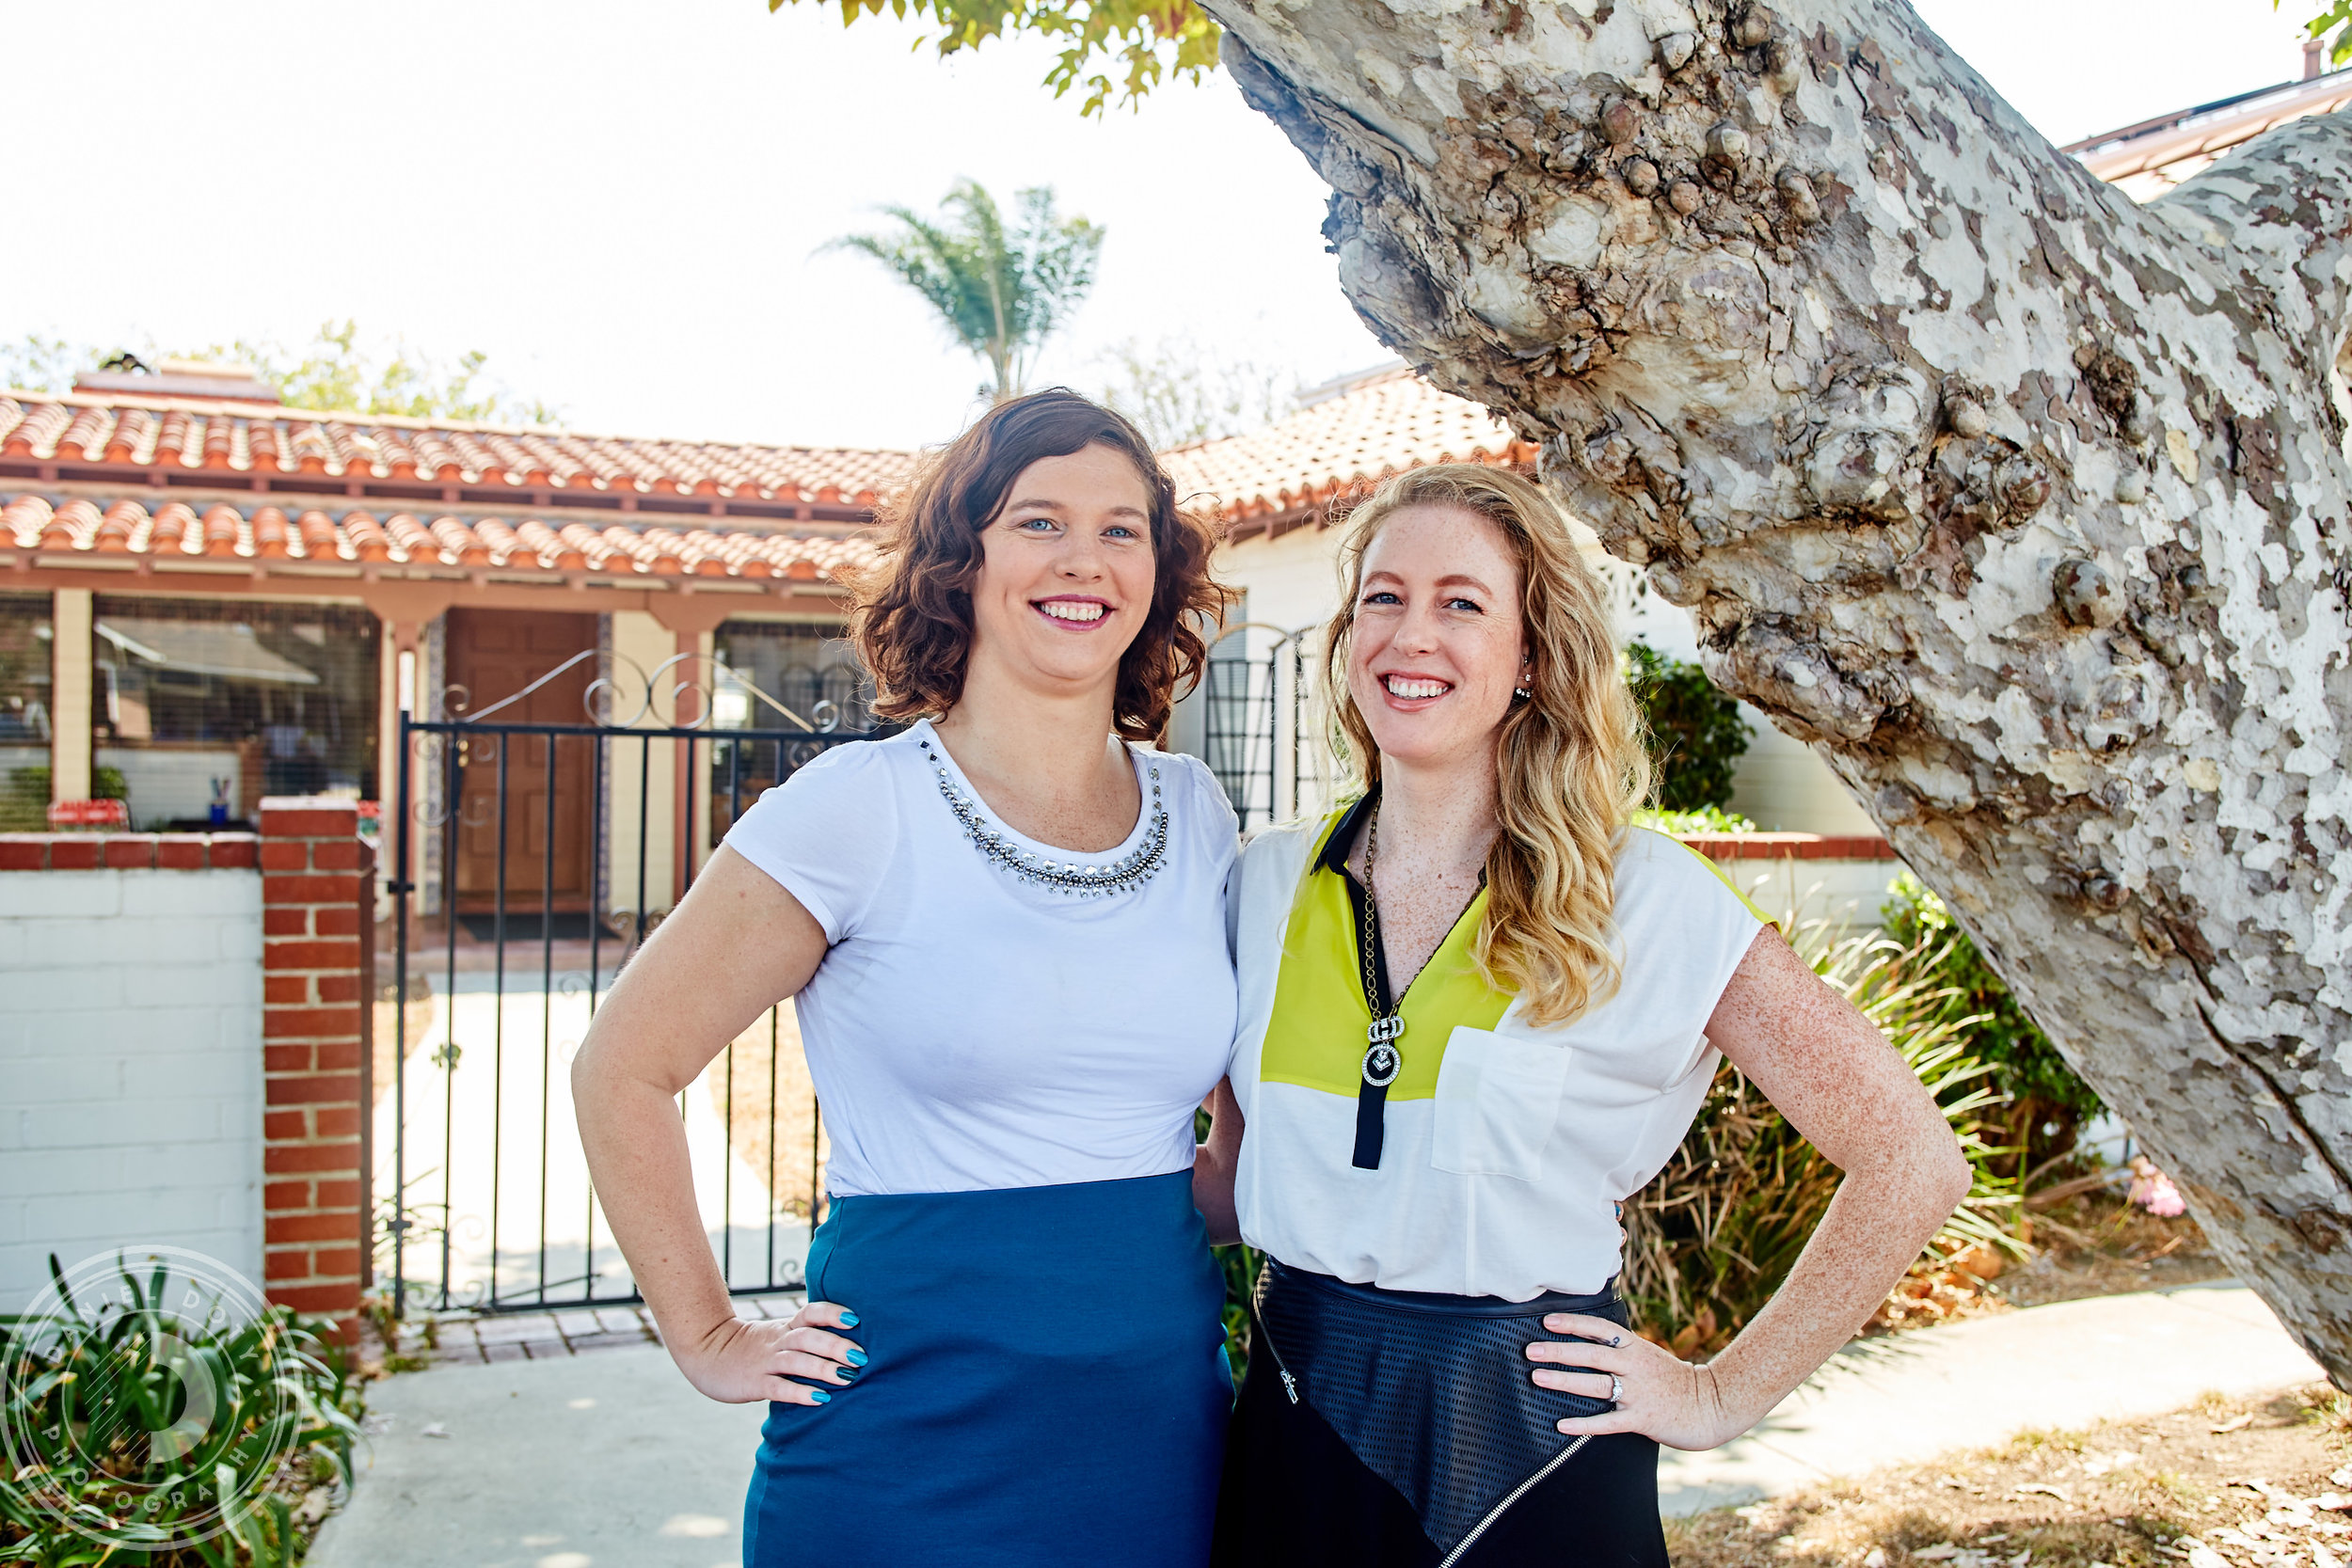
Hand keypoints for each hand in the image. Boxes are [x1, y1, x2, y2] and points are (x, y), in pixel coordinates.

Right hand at [672, 1300, 865, 1405]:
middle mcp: (777, 1341)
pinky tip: (820, 1398)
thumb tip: (848, 1343)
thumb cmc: (752, 1347)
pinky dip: (800, 1392)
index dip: (832, 1313)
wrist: (705, 1353)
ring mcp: (765, 1362)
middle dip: (836, 1345)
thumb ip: (805, 1337)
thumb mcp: (778, 1335)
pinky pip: (779, 1387)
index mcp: (785, 1327)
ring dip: (823, 1368)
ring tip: (848, 1377)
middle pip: (808, 1337)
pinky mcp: (754, 1384)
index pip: (810, 1312)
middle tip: (861, 1356)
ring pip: (796, 1361)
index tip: (855, 1319)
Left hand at [1524, 1312, 1745, 1451]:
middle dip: (1559, 1351)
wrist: (1712, 1404)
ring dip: (1564, 1380)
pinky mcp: (1642, 1419)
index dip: (1573, 1324)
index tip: (1547, 1321)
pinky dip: (1583, 1423)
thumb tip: (1588, 1342)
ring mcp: (1638, 1393)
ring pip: (1595, 1384)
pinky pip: (1607, 1422)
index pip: (1600, 1329)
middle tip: (1531, 1349)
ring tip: (1537, 1377)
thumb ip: (1622, 1350)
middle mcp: (1635, 1366)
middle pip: (1591, 1354)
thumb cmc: (1675, 1380)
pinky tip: (1562, 1424)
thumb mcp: (1649, 1355)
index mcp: (1636, 1347)